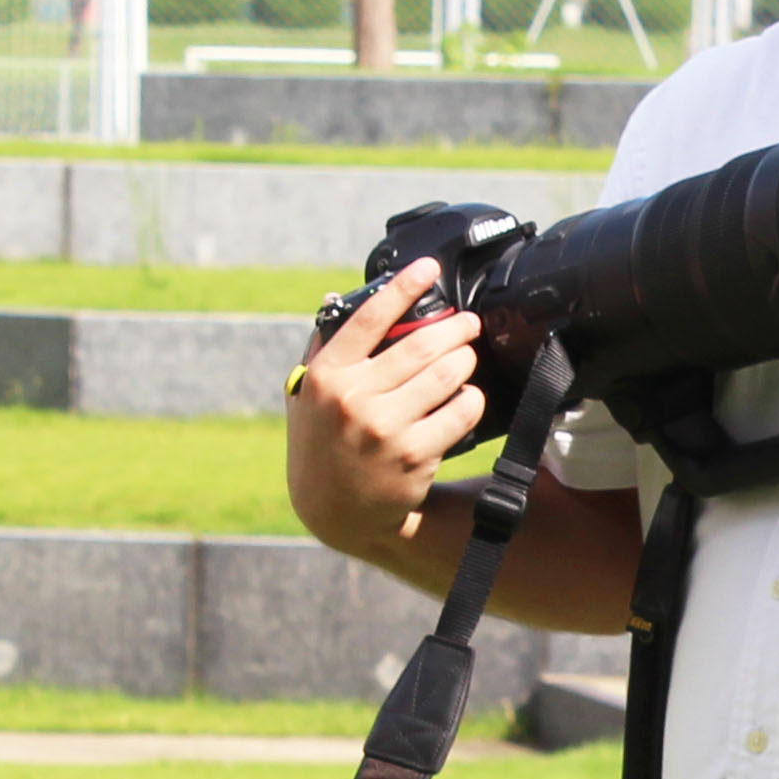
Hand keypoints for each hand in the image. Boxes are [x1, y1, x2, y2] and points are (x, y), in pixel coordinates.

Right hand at [285, 257, 487, 558]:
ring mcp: (385, 429)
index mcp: (326, 377)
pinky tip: (469, 396)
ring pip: (445, 376)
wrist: (335, 511)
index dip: (402, 288)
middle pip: (420, 346)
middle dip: (454, 329)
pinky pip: (460, 413)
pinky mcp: (415, 455)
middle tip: (469, 324)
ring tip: (467, 356)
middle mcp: (352, 400)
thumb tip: (340, 296)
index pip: (368, 319)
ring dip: (464, 361)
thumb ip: (323, 349)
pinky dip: (471, 400)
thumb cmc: (323, 442)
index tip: (428, 268)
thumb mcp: (307, 397)